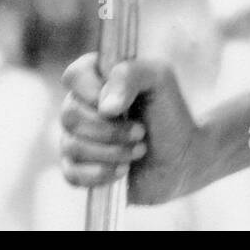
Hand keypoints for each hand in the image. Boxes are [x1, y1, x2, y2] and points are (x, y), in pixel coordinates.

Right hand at [60, 54, 208, 204]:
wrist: (179, 157)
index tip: (121, 105)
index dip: (91, 91)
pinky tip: (123, 169)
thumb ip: (131, 76)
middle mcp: (80, 106)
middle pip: (70, 115)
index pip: (74, 75)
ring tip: (140, 150)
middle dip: (110, 129)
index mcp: (96, 77)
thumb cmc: (168, 113)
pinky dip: (101, 173)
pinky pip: (72, 174)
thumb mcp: (159, 80)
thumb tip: (105, 107)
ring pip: (72, 146)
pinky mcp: (78, 169)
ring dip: (112, 151)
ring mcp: (76, 138)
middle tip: (141, 132)